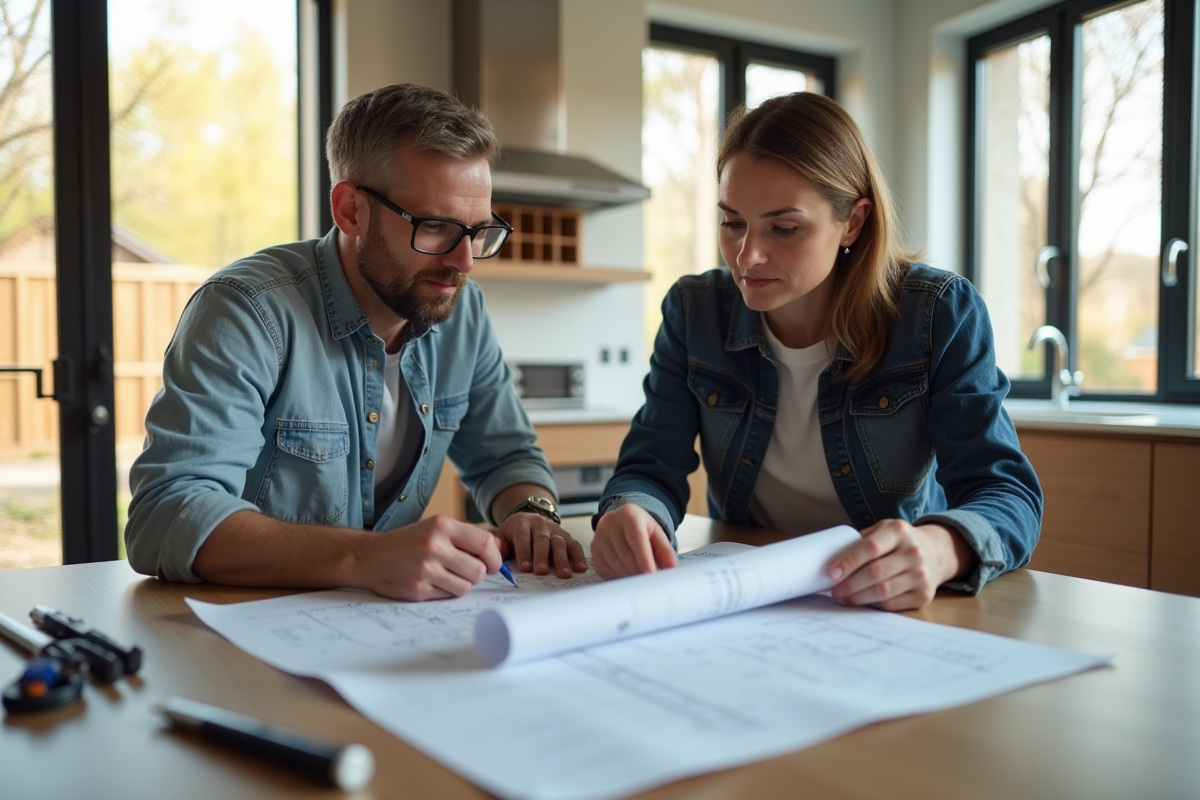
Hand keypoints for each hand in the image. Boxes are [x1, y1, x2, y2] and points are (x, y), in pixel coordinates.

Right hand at [358, 516, 501, 600]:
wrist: (370, 556)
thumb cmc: (408, 542)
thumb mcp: (435, 528)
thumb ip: (465, 538)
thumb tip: (498, 552)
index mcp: (442, 526)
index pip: (485, 544)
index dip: (495, 558)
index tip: (492, 564)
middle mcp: (434, 546)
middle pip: (478, 570)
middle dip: (478, 574)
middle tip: (468, 572)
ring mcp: (426, 569)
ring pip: (466, 586)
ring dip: (462, 584)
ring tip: (447, 576)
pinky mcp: (418, 590)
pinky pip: (448, 596)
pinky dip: (445, 591)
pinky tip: (432, 582)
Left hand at [494, 512, 586, 577]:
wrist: (528, 519)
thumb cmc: (513, 534)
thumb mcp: (502, 536)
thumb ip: (498, 546)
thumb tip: (493, 558)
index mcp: (522, 523)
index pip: (523, 537)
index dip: (524, 552)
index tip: (524, 568)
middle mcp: (540, 524)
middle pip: (542, 540)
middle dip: (542, 557)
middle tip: (541, 572)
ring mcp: (555, 530)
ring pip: (559, 542)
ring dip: (562, 559)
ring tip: (564, 574)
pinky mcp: (566, 536)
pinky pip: (574, 545)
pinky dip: (578, 556)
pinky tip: (580, 568)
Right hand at [591, 503, 677, 579]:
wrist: (624, 521)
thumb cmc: (642, 528)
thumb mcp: (657, 534)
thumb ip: (666, 551)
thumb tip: (672, 568)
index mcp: (629, 514)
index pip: (636, 538)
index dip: (644, 558)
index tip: (651, 575)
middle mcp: (610, 522)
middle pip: (625, 554)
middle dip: (638, 570)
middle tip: (648, 579)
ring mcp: (599, 535)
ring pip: (614, 563)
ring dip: (628, 574)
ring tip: (638, 574)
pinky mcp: (593, 548)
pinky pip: (604, 568)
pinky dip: (617, 575)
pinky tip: (625, 572)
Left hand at [826, 520, 972, 610]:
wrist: (937, 552)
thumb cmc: (900, 541)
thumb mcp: (884, 530)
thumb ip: (862, 541)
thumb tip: (829, 558)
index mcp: (898, 531)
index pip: (870, 548)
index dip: (849, 562)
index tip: (831, 573)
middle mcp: (913, 552)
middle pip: (875, 573)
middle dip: (850, 584)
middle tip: (835, 590)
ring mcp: (921, 575)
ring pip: (883, 591)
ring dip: (858, 598)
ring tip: (844, 598)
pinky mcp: (924, 595)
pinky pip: (892, 604)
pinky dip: (873, 605)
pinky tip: (863, 602)